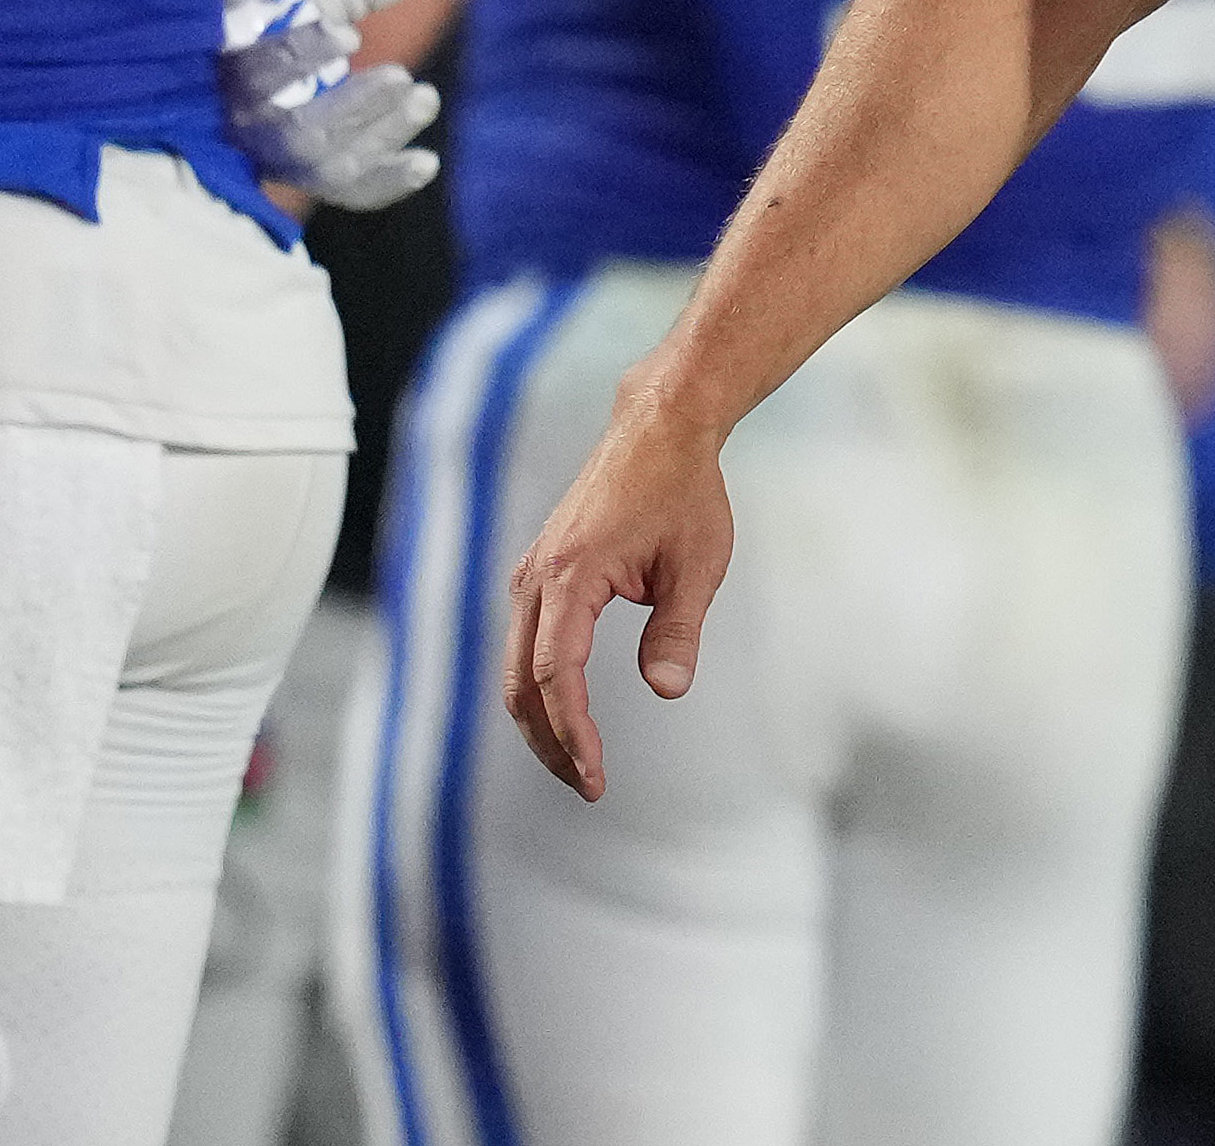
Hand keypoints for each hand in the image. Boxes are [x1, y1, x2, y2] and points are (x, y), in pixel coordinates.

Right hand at [218, 0, 441, 212]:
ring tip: (427, 97)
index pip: (255, 78)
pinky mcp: (305, 172)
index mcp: (219, 76)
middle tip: (402, 75)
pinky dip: (386, 183)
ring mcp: (275, 156)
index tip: (349, 34)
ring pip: (327, 167)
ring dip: (382, 137)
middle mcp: (243, 126)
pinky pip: (345, 193)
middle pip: (296, 135)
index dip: (300, 58)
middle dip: (354, 108)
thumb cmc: (238, 0)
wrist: (230, 44)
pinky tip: (428, 163)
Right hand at [503, 386, 736, 798]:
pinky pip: (527, 642)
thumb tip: (667, 689)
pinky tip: (567, 713)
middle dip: (551, 742)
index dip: (574, 733)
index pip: (560, 676)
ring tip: (580, 763)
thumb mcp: (697, 563)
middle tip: (588, 786)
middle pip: (524, 683)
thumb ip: (679, 629)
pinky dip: (540, 686)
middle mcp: (537, 577)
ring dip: (542, 720)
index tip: (596, 776)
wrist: (657, 428)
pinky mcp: (540, 571)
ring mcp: (532, 573)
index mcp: (572, 575)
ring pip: (518, 666)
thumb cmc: (682, 490)